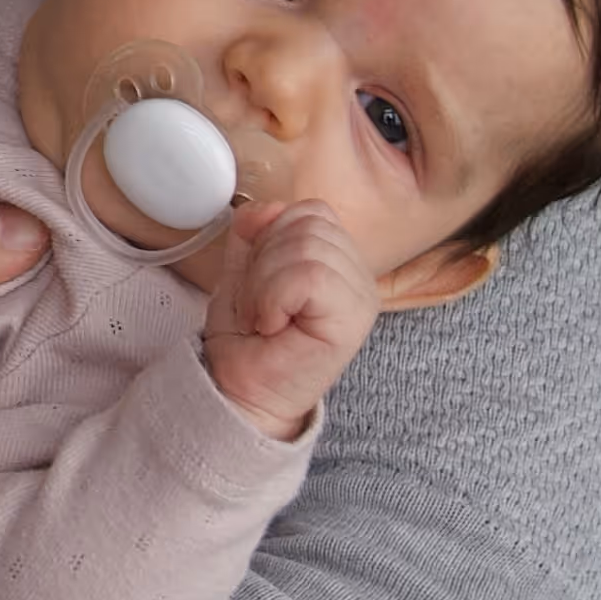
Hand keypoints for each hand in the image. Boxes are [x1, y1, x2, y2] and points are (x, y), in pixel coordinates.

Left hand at [200, 199, 379, 439]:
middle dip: (264, 261)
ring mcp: (361, 299)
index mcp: (340, 262)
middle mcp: (360, 278)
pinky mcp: (351, 321)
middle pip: (309, 224)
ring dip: (265, 284)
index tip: (256, 279)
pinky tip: (272, 325)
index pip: (312, 212)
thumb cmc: (246, 341)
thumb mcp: (244, 270)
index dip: (271, 235)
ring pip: (307, 248)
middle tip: (259, 304)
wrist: (239, 392)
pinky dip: (274, 297)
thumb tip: (266, 208)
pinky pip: (308, 275)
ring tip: (264, 317)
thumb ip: (256, 232)